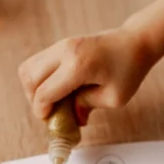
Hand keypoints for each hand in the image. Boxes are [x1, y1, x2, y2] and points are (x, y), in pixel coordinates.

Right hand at [18, 27, 155, 121]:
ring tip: (52, 99)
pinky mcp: (61, 44)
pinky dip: (40, 78)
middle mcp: (65, 51)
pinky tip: (58, 88)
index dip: (42, 111)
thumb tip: (69, 116)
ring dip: (34, 88)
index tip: (49, 121)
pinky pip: (37, 62)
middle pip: (29, 79)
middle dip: (34, 100)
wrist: (136, 42)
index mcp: (78, 66)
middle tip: (51, 111)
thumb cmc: (129, 70)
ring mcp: (61, 44)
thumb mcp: (113, 98)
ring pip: (28, 68)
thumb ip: (86, 106)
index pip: (44, 92)